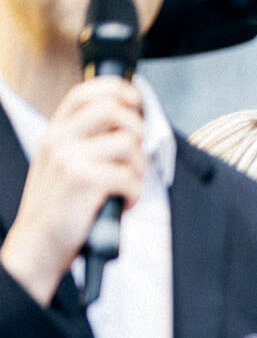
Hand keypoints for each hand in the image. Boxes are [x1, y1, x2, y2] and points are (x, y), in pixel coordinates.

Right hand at [0, 78, 144, 304]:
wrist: (38, 245)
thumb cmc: (60, 208)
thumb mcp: (64, 164)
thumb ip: (88, 141)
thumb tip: (130, 121)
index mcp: (56, 132)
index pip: (87, 92)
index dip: (119, 92)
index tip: (136, 104)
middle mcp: (60, 139)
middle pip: (116, 110)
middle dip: (137, 132)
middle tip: (133, 157)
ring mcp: (70, 158)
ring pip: (129, 145)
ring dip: (138, 171)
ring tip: (123, 188)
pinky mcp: (85, 181)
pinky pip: (131, 178)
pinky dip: (134, 195)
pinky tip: (119, 204)